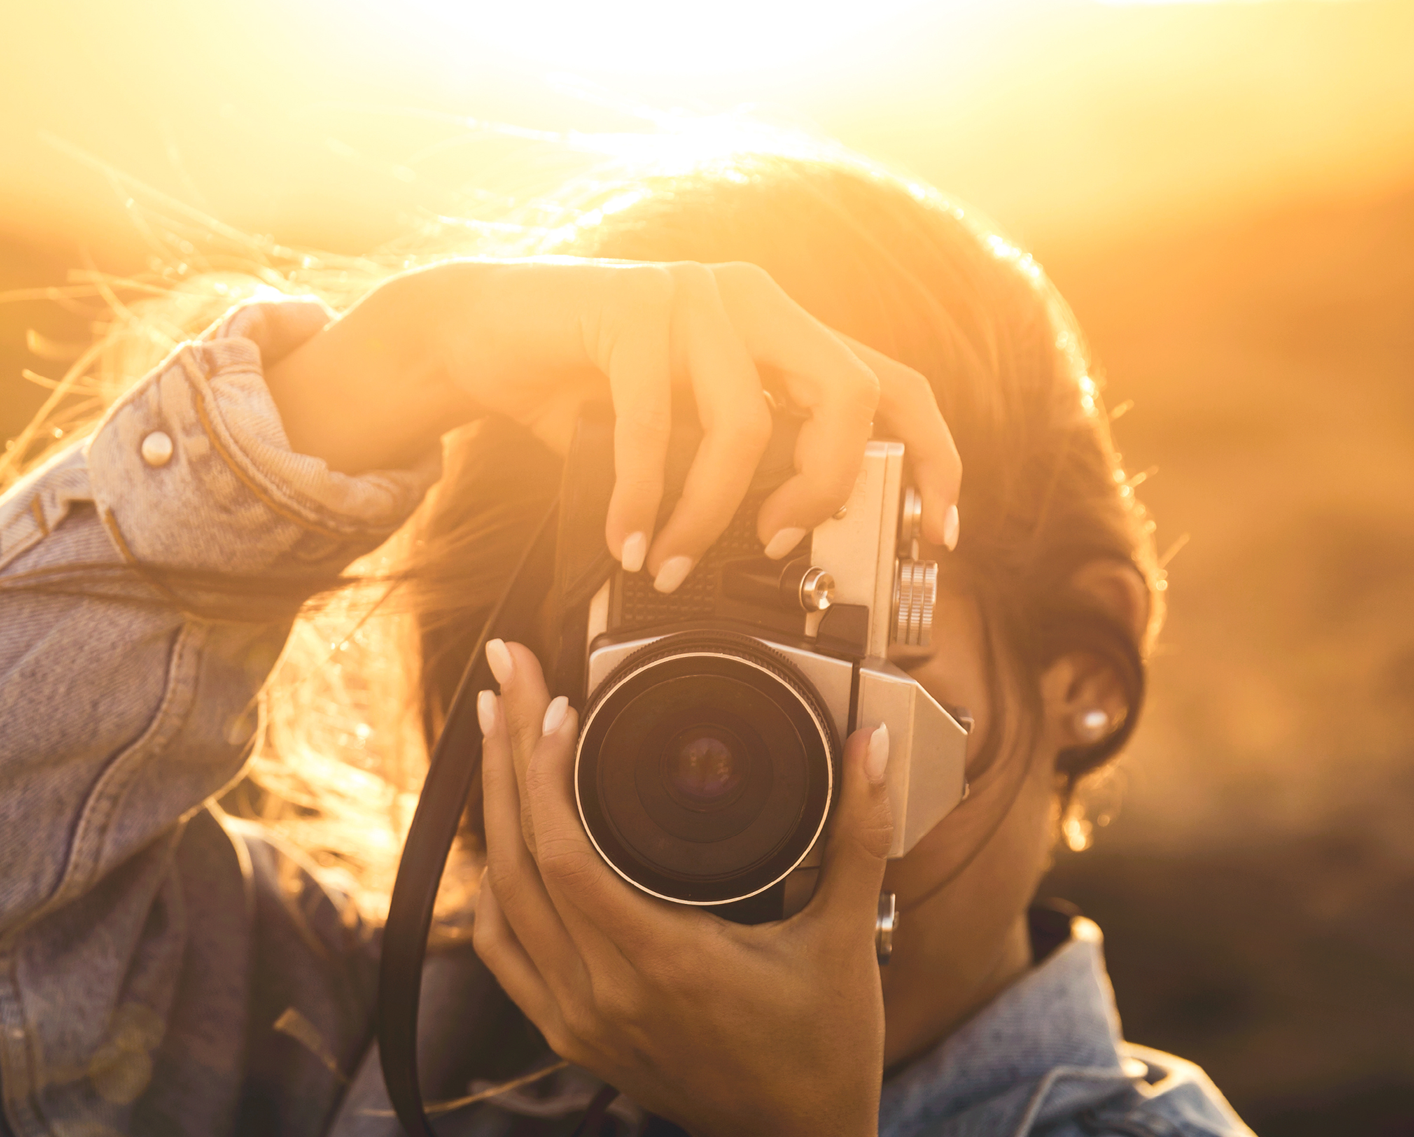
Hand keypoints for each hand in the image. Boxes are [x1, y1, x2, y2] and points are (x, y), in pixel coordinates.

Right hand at [262, 258, 961, 576]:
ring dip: (709, 514)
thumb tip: (779, 548)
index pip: (891, 383)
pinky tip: (625, 540)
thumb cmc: (576, 389)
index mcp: (778, 329)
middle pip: (846, 392)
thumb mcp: (673, 434)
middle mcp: (751, 300)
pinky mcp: (630, 307)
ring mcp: (694, 294)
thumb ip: (729, 465)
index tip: (940, 534)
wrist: (473, 334)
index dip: (934, 457)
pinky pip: (654, 425)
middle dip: (824, 487)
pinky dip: (643, 499)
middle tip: (780, 546)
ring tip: (675, 566)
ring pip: (744, 421)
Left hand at [471, 640, 892, 1136]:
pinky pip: (501, 948)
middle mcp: (602, 993)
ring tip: (499, 732)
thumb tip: (871, 746)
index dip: (547, 773)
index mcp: (663, 965)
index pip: (566, 856)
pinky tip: (504, 834)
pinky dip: (495, 885)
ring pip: (498, 900)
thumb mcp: (847, 938)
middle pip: (518, 859)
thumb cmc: (824, 1049)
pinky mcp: (565, 1032)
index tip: (558, 703)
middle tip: (506, 675)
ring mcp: (574, 1018)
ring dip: (493, 812)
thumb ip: (859, 835)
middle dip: (506, 757)